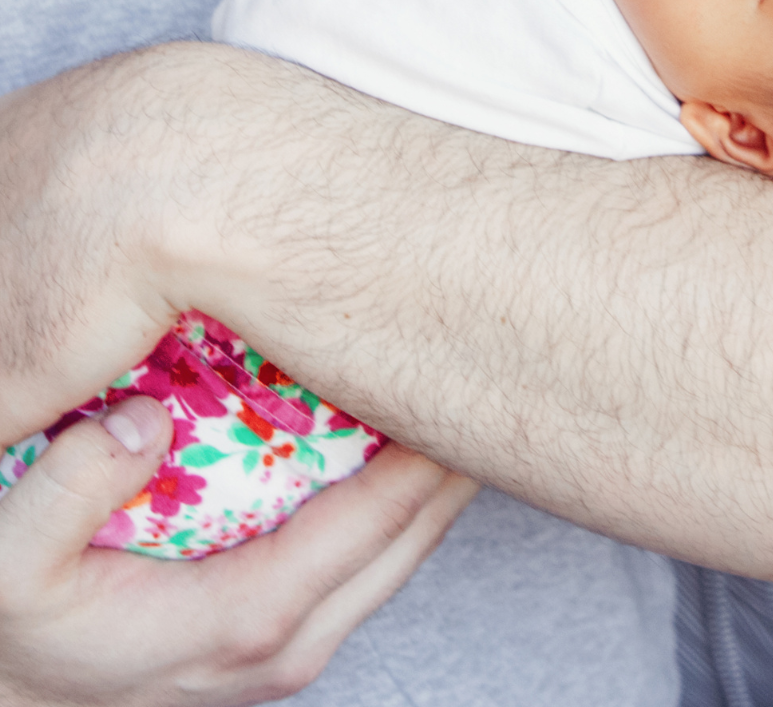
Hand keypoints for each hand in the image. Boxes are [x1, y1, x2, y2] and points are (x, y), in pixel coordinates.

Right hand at [0, 394, 478, 704]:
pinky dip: (400, 494)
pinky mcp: (284, 634)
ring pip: (405, 549)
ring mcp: (292, 644)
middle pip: (416, 533)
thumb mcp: (12, 563)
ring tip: (454, 374)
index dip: (428, 442)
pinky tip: (395, 425)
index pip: (380, 518)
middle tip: (479, 346)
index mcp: (247, 618)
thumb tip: (140, 420)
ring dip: (434, 470)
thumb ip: (69, 490)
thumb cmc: (17, 627)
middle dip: (454, 446)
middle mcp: (289, 640)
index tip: (455, 355)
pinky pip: (370, 555)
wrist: (9, 690)